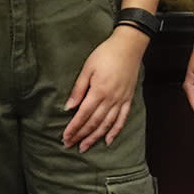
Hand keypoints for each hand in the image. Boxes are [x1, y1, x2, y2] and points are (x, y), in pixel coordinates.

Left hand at [62, 29, 145, 151]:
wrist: (129, 46)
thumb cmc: (106, 54)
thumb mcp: (88, 68)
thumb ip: (79, 89)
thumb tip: (69, 107)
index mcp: (99, 91)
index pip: (83, 115)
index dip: (74, 128)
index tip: (65, 137)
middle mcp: (111, 99)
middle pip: (94, 123)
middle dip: (81, 135)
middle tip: (70, 145)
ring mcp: (121, 100)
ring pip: (107, 124)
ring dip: (95, 137)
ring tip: (85, 147)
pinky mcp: (128, 99)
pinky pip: (122, 119)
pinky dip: (115, 131)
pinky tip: (108, 140)